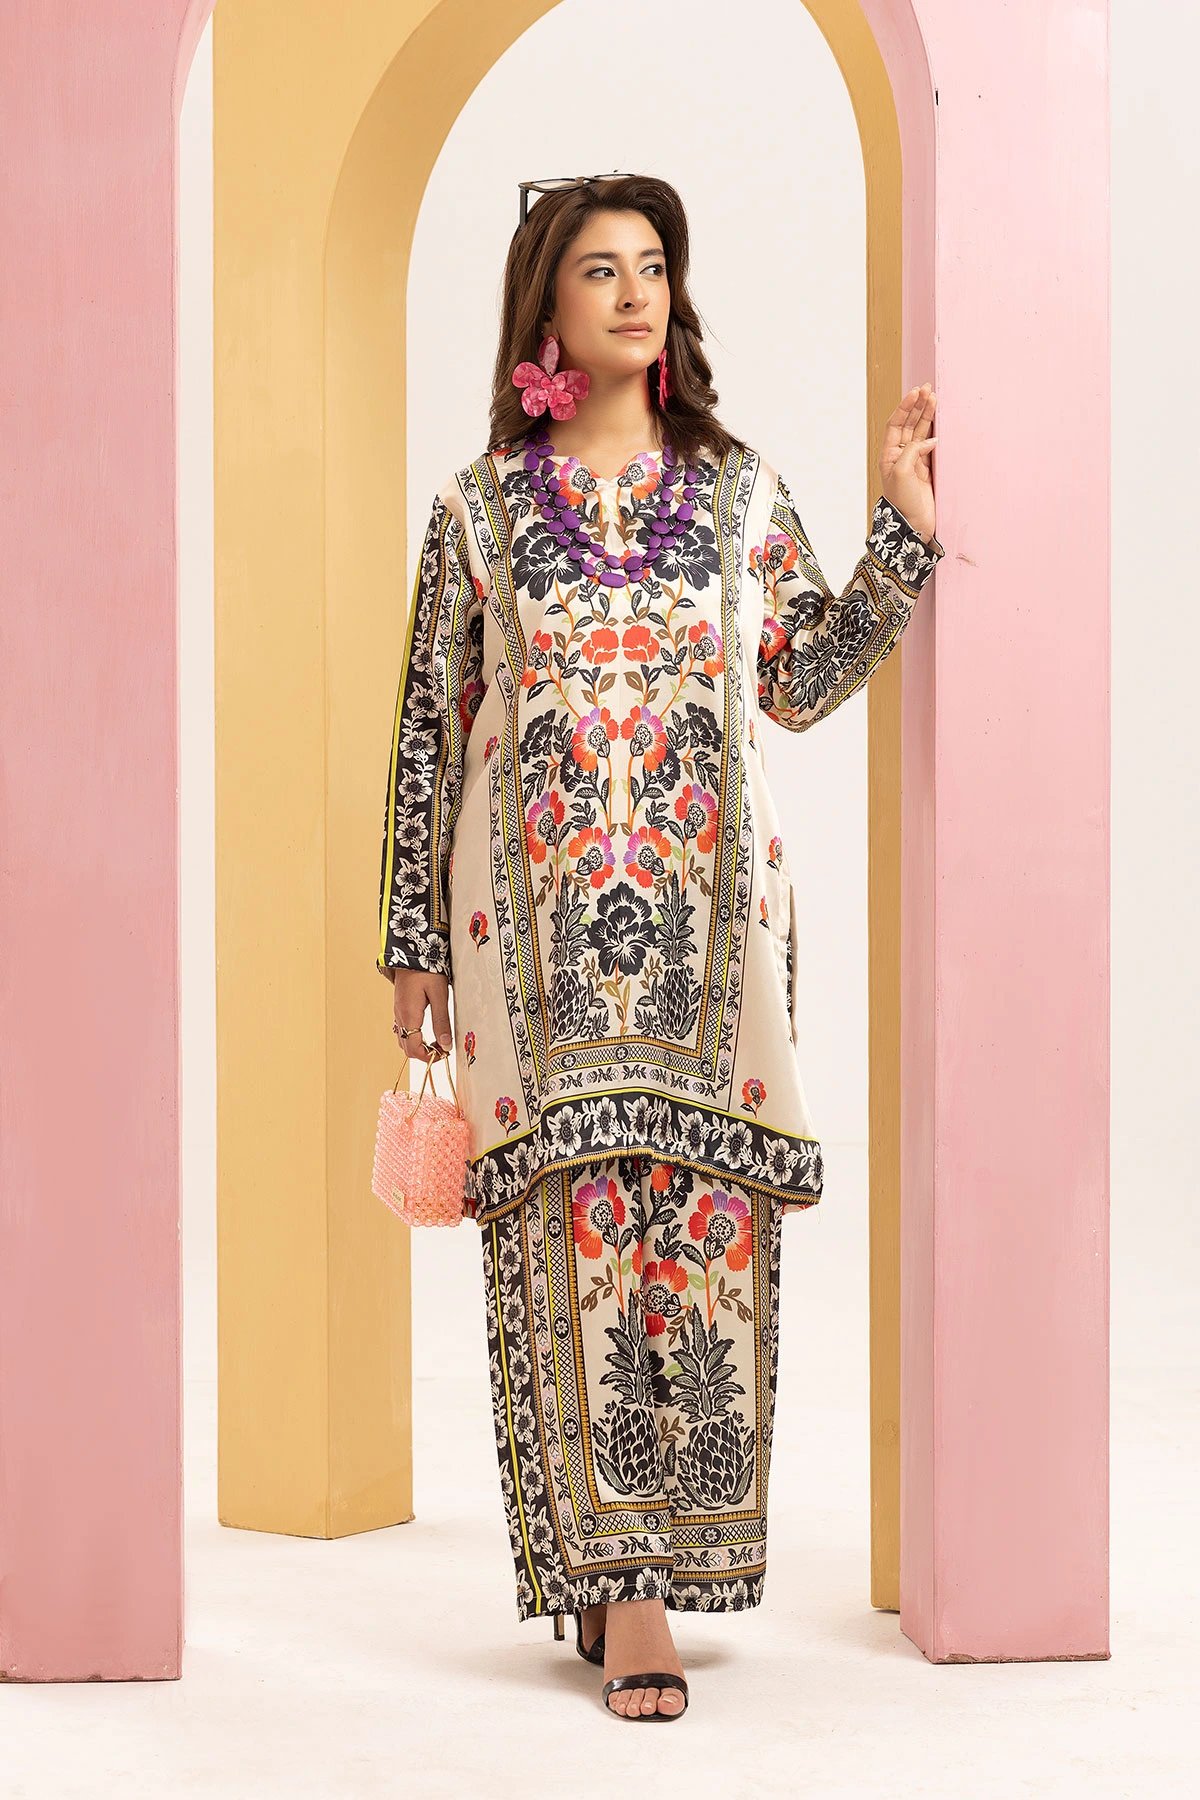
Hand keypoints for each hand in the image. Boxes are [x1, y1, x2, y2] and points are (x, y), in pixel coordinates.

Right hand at [391, 968, 451, 1061]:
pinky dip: (413, 1037)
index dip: (429, 1057)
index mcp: (409, 1015)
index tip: (445, 1054)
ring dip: (418, 1046)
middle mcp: (400, 1016)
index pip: (414, 1049)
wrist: (410, 951)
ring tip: (436, 1042)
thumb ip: (442, 1021)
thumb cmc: (426, 970)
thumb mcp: (439, 994)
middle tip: (443, 1049)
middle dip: (424, 1054)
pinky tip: (426, 1031)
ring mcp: (397, 1012)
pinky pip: (402, 1030)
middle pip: (407, 1048)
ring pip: (403, 1040)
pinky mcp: (399, 1007)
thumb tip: (446, 1044)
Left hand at [879, 382, 937, 544]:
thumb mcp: (902, 472)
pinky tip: (941, 421)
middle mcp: (901, 456)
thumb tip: (929, 439)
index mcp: (889, 455)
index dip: (905, 408)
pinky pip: (932, 446)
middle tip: (928, 390)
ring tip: (935, 398)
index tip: (915, 393)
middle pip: (909, 425)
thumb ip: (913, 450)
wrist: (914, 526)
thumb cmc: (903, 502)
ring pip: (922, 433)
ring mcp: (915, 462)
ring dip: (928, 416)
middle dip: (918, 407)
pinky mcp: (928, 469)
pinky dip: (937, 432)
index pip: (896, 424)